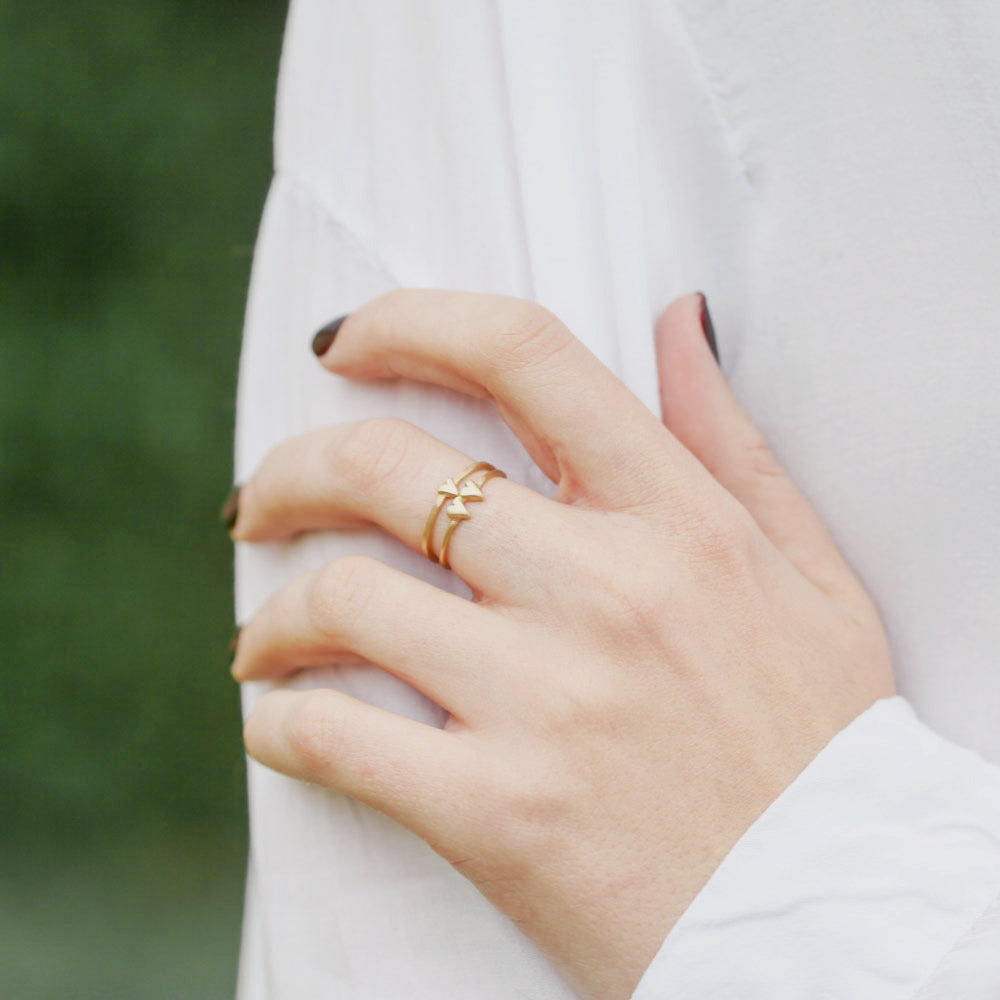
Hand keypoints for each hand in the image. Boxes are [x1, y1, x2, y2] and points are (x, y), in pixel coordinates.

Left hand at [230, 290, 894, 999]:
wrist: (824, 921)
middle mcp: (603, 590)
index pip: (523, 357)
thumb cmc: (820, 744)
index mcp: (680, 520)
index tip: (348, 342)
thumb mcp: (812, 573)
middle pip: (388, 469)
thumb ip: (732, 437)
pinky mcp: (495, 812)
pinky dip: (282, 722)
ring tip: (266, 637)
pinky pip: (336, 737)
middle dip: (295, 470)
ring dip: (276, 612)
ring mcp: (542, 700)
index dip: (412, 321)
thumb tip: (679, 317)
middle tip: (263, 501)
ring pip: (342, 598)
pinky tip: (281, 721)